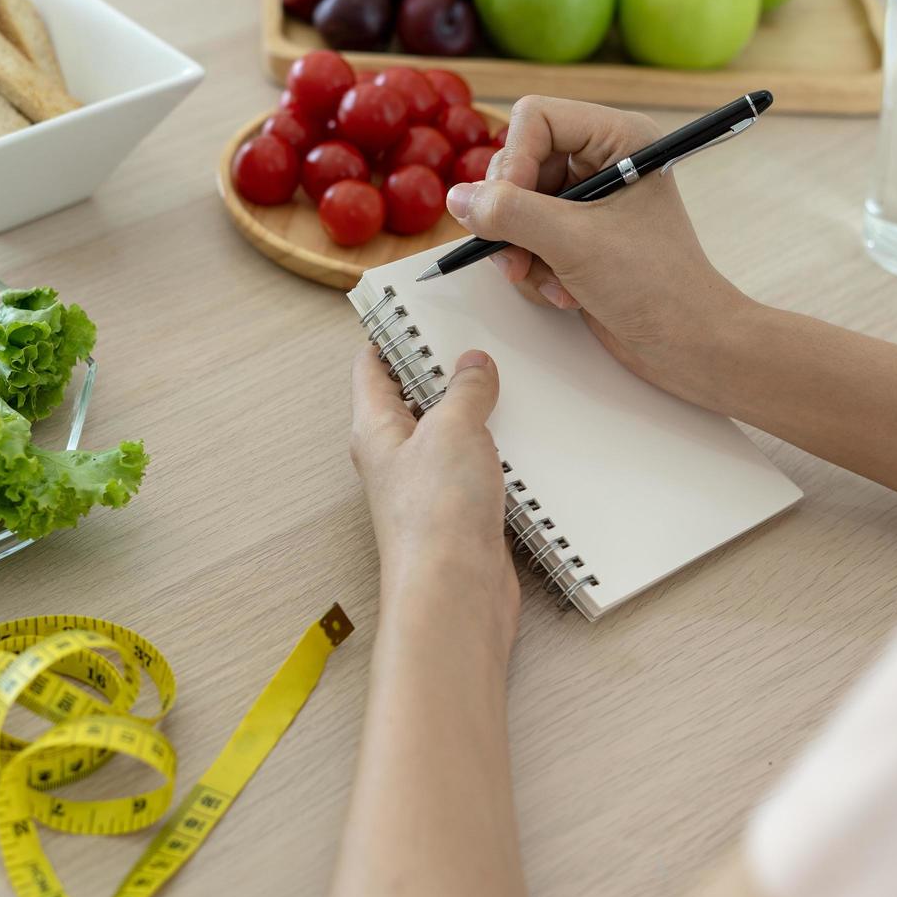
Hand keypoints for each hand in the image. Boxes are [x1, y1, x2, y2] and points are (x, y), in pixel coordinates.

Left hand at [350, 346, 518, 643]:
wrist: (456, 592)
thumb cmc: (435, 516)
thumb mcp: (452, 428)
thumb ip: (464, 390)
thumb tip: (472, 364)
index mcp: (376, 428)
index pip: (371, 366)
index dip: (390, 333)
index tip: (415, 304)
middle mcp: (396, 456)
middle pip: (413, 396)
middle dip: (443, 366)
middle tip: (477, 332)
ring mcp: (428, 485)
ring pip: (450, 431)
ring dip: (476, 408)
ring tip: (508, 373)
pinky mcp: (461, 510)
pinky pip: (477, 465)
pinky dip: (496, 446)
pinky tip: (525, 432)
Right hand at [444, 96, 756, 411]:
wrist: (687, 345)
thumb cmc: (656, 287)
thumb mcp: (574, 243)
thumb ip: (510, 215)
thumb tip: (457, 198)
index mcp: (619, 139)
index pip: (536, 118)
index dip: (513, 160)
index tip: (507, 206)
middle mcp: (602, 162)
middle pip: (519, 164)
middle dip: (513, 218)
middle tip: (518, 258)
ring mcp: (588, 202)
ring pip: (516, 207)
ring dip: (523, 252)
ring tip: (551, 282)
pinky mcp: (577, 238)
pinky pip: (526, 238)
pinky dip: (535, 270)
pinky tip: (564, 294)